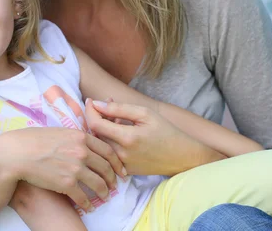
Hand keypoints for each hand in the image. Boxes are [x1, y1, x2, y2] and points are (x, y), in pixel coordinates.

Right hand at [0, 126, 126, 211]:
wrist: (17, 153)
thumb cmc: (33, 140)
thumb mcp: (59, 131)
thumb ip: (75, 137)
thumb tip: (85, 143)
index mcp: (80, 137)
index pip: (108, 150)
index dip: (117, 162)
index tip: (120, 170)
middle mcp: (81, 152)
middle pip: (106, 168)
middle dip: (113, 179)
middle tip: (114, 185)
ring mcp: (75, 168)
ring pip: (99, 184)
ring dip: (103, 192)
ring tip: (104, 196)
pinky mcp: (67, 184)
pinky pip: (84, 197)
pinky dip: (88, 203)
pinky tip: (88, 206)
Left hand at [84, 99, 212, 175]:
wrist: (182, 157)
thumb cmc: (165, 131)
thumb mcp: (145, 113)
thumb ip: (118, 108)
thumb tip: (96, 104)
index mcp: (127, 138)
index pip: (95, 124)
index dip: (89, 111)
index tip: (90, 100)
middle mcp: (121, 154)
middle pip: (95, 134)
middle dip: (97, 117)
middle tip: (107, 105)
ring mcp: (121, 165)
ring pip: (101, 143)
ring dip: (103, 129)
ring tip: (116, 118)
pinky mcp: (124, 171)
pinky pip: (109, 153)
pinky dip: (109, 140)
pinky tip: (120, 132)